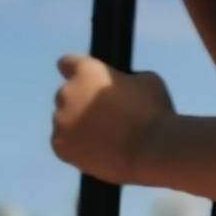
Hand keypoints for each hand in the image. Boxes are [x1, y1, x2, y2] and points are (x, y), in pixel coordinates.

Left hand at [53, 55, 171, 181]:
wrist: (152, 151)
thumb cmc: (154, 113)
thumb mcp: (147, 81)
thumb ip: (125, 79)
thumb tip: (123, 85)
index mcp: (86, 71)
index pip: (67, 63)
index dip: (78, 72)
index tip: (85, 81)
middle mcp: (66, 93)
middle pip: (67, 95)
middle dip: (81, 103)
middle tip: (106, 117)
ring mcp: (61, 121)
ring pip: (65, 121)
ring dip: (79, 126)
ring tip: (106, 139)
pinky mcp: (61, 147)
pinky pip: (64, 144)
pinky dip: (77, 148)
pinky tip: (98, 152)